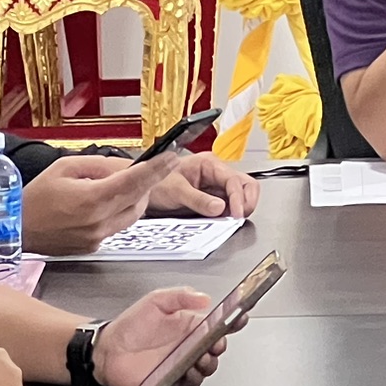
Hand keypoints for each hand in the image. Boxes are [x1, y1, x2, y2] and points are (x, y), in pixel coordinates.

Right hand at [22, 153, 177, 254]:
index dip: (156, 168)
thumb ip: (100, 165)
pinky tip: (103, 203)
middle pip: (139, 198)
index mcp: (92, 200)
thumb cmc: (34, 197)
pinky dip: (118, 211)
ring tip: (116, 185)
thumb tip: (126, 166)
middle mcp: (98, 222)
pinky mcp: (93, 246)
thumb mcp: (65, 168)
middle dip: (147, 182)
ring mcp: (96, 237)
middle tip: (146, 168)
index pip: (135, 182)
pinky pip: (117, 225)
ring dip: (134, 197)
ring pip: (133, 214)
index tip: (171, 157)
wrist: (13, 229)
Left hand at [93, 288, 235, 385]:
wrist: (106, 350)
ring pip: (207, 367)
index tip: (239, 319)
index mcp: (191, 325)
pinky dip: (193, 380)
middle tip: (214, 344)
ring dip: (208, 364)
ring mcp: (182, 364)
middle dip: (220, 346)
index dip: (233, 322)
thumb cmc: (129, 326)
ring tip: (200, 358)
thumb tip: (205, 298)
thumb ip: (180, 296)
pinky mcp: (172, 382)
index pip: (219, 324)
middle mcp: (190, 345)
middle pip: (217, 348)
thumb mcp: (155, 301)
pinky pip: (190, 384)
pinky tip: (189, 372)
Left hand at [145, 151, 261, 219]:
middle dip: (246, 201)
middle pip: (245, 184)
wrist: (139, 187)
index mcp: (209, 164)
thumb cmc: (154, 182)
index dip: (239, 198)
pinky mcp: (210, 198)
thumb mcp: (176, 191)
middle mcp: (215, 173)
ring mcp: (214, 186)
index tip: (237, 214)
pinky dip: (228, 214)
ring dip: (238, 208)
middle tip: (240, 216)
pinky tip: (223, 220)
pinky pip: (227, 206)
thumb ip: (198, 200)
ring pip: (238, 195)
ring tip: (231, 220)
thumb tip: (220, 208)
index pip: (234, 180)